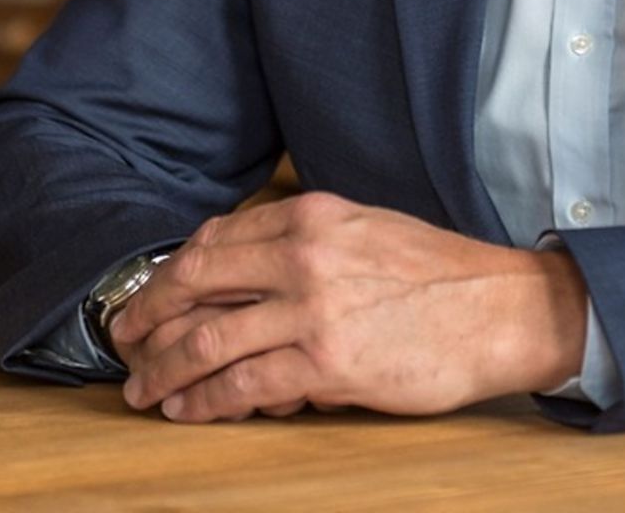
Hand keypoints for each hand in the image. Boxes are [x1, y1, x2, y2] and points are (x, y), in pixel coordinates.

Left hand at [109, 191, 588, 422]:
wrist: (500, 309)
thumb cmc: (438, 275)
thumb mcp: (366, 230)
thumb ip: (304, 243)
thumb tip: (238, 278)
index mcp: (312, 216)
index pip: (215, 241)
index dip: (170, 274)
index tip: (147, 298)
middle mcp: (303, 255)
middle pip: (195, 285)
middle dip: (147, 318)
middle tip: (124, 344)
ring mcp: (312, 310)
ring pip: (206, 341)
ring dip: (161, 370)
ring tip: (142, 389)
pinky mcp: (326, 363)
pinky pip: (242, 384)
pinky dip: (204, 401)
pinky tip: (188, 409)